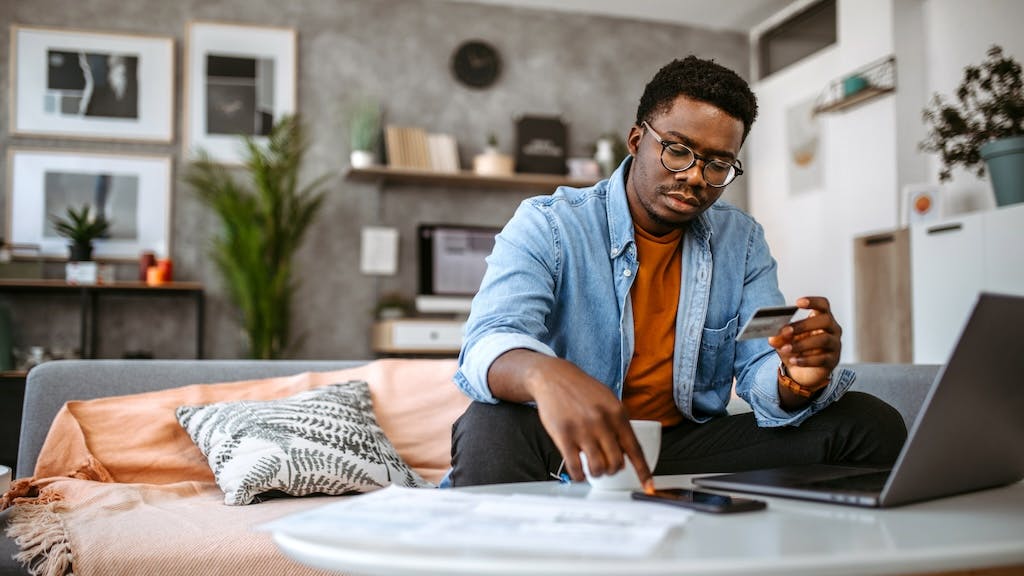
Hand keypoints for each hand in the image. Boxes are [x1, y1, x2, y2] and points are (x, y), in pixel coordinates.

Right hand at [489, 350, 653, 488]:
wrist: (554, 378)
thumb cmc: (582, 390)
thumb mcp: (609, 400)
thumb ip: (619, 423)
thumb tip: (628, 450)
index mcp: (617, 413)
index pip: (634, 448)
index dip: (642, 470)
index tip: (647, 485)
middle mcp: (602, 422)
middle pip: (616, 462)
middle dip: (613, 470)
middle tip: (607, 467)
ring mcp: (582, 430)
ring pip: (598, 467)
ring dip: (597, 473)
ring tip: (593, 469)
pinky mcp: (563, 436)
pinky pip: (575, 466)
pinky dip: (579, 476)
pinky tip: (579, 472)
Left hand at [767, 296, 841, 390]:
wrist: (804, 372)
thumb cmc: (798, 350)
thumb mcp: (785, 342)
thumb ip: (780, 337)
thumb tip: (772, 337)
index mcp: (821, 319)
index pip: (823, 305)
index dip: (813, 301)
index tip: (798, 303)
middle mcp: (832, 329)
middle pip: (825, 320)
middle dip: (804, 325)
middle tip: (786, 331)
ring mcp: (835, 345)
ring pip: (823, 339)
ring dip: (802, 344)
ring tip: (786, 349)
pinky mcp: (833, 360)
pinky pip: (822, 358)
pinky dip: (806, 360)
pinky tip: (794, 360)